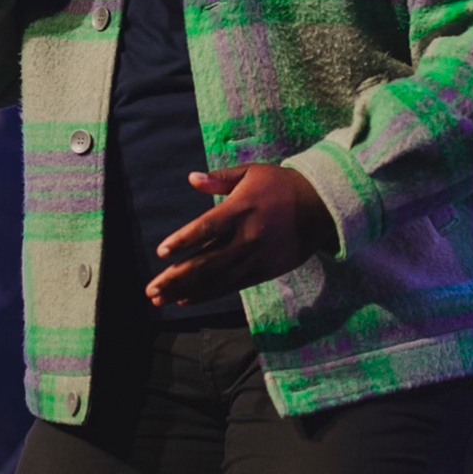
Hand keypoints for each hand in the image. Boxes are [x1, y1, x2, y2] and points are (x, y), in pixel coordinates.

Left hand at [146, 164, 338, 308]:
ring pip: (216, 279)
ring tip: (160, 300)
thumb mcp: (251, 172)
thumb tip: (191, 178)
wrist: (321, 206)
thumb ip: (220, 178)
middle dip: (176, 278)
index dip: (183, 241)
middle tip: (151, 290)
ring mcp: (256, 257)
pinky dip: (208, 294)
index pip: (207, 228)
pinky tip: (187, 299)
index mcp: (241, 209)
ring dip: (186, 291)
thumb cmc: (281, 185)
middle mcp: (247, 237)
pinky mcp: (264, 270)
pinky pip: (232, 286)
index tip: (161, 253)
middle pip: (207, 262)